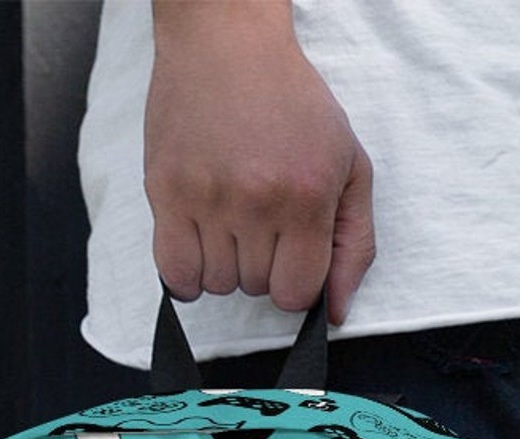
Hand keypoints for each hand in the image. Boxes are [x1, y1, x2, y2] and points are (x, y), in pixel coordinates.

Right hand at [144, 4, 375, 324]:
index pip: (296, 294)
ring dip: (224, 265)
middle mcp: (257, 201)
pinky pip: (173, 273)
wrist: (227, 42)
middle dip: (262, 266)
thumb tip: (335, 314)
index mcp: (306, 197)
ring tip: (229, 219)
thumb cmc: (294, 104)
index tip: (291, 254)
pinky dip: (186, 273)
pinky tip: (199, 244)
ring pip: (216, 284)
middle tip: (260, 219)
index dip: (295, 282)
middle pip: (255, 289)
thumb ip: (353, 245)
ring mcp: (207, 197)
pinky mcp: (165, 191)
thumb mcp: (349, 166)